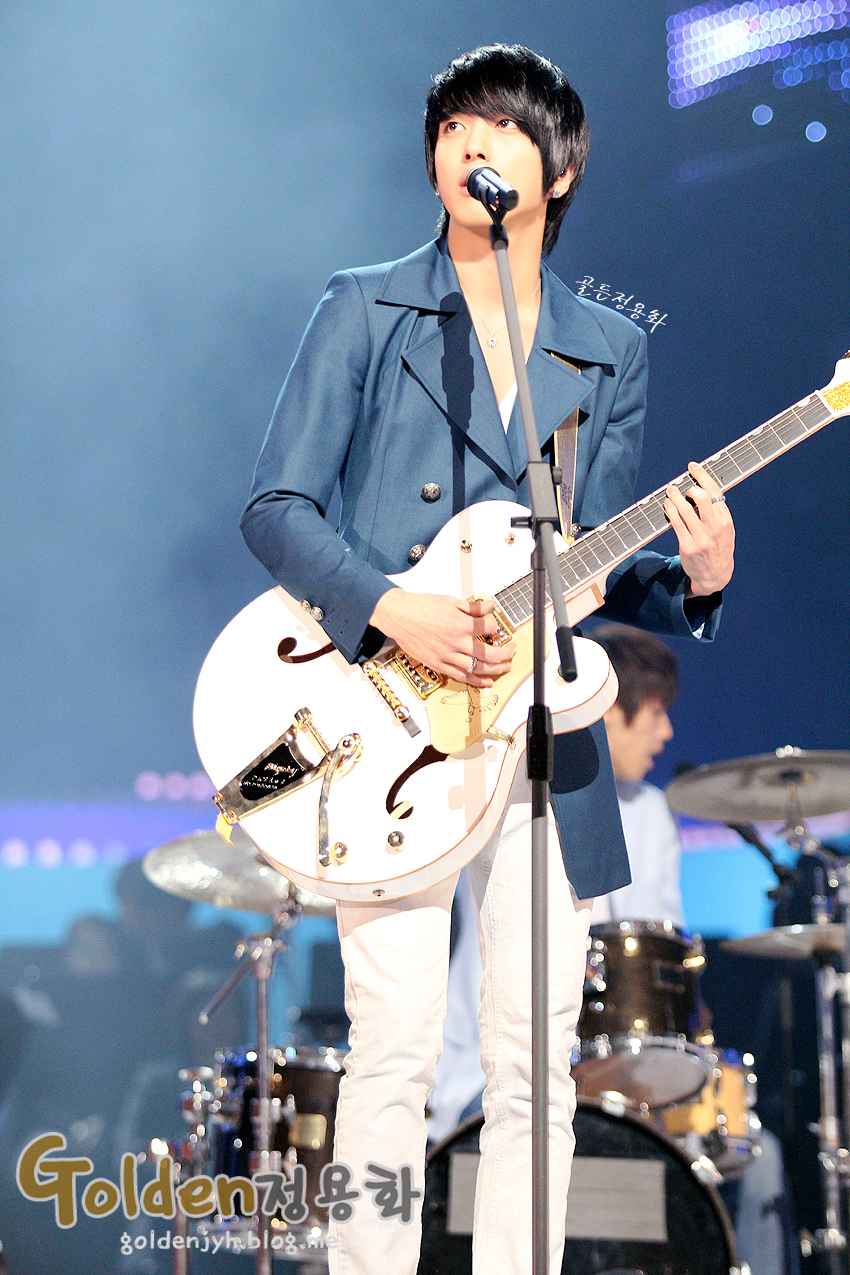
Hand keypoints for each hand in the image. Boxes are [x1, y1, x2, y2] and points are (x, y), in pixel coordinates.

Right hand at [370, 589, 514, 686]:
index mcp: (462, 624)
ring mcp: (448, 655)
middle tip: (511, 651)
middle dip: (505, 653)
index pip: (489, 628)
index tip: (493, 625)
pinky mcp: (439, 664)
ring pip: (478, 667)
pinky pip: (461, 676)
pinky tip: (486, 681)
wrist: (399, 616)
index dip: (495, 625)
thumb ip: (472, 607)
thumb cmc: (420, 607)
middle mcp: (457, 642)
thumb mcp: (451, 602)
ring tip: (504, 667)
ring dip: (495, 669)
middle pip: (490, 653)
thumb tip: (488, 606)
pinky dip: (476, 680)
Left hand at [664, 461, 734, 596]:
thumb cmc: (719, 548)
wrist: (716, 576)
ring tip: (670, 491)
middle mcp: (714, 527)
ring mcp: (701, 537)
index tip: (693, 467)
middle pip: (701, 497)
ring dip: (675, 496)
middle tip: (683, 488)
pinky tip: (667, 504)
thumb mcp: (726, 529)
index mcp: (725, 520)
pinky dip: (670, 510)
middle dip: (689, 487)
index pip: (714, 491)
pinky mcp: (688, 546)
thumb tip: (704, 488)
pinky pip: (676, 523)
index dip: (702, 475)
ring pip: (685, 509)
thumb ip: (717, 511)